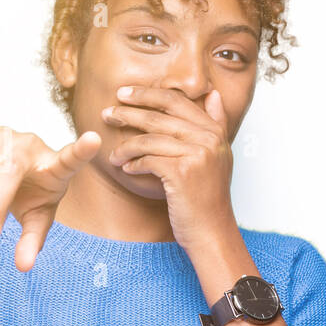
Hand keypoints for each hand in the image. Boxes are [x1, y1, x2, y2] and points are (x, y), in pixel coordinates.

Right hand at [0, 125, 101, 271]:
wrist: (2, 172)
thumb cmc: (30, 195)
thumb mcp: (37, 217)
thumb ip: (33, 240)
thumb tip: (23, 267)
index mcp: (55, 164)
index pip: (71, 158)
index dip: (82, 150)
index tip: (94, 140)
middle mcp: (30, 144)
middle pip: (6, 175)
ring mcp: (2, 135)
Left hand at [102, 86, 236, 251]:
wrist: (212, 232)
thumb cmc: (208, 197)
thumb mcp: (218, 156)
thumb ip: (217, 123)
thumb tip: (212, 93)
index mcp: (215, 131)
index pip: (177, 101)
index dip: (147, 95)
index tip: (125, 94)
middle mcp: (209, 139)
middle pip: (160, 116)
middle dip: (128, 112)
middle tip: (107, 113)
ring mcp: (197, 155)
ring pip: (149, 138)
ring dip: (125, 145)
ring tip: (113, 153)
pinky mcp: (182, 173)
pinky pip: (147, 159)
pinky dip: (133, 163)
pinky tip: (126, 168)